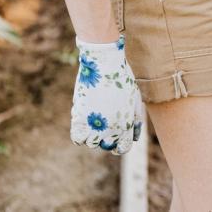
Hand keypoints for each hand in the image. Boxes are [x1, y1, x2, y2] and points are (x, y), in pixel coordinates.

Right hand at [70, 34, 142, 155]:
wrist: (104, 63)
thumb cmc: (122, 78)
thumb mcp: (134, 99)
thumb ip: (135, 119)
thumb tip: (135, 136)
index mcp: (126, 124)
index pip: (123, 148)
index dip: (120, 144)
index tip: (117, 136)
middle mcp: (111, 128)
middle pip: (107, 146)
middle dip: (107, 139)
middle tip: (105, 126)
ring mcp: (94, 124)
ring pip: (91, 143)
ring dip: (93, 136)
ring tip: (95, 123)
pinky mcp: (79, 118)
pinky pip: (77, 138)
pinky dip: (80, 134)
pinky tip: (84, 124)